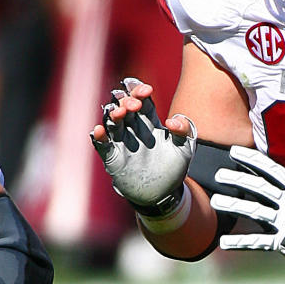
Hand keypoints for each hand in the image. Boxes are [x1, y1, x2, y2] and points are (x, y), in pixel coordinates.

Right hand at [91, 78, 194, 215]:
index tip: (146, 91)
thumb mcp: (185, 149)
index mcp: (149, 121)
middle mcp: (133, 128)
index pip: (142, 100)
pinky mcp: (113, 157)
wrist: (164, 193)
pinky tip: (99, 131)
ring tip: (118, 113)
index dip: (140, 91)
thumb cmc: (174, 167)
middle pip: (124, 106)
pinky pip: (102, 145)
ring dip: (112, 114)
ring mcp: (121, 142)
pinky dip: (99, 137)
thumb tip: (172, 121)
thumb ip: (184, 132)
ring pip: (111, 122)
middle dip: (126, 101)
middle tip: (134, 106)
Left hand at [211, 146, 284, 280]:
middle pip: (259, 187)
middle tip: (219, 175)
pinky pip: (258, 242)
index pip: (270, 170)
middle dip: (237, 180)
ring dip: (233, 205)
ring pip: (254, 211)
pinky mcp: (283, 241)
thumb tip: (264, 170)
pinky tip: (223, 243)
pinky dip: (239, 242)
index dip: (252, 160)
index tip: (234, 152)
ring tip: (215, 202)